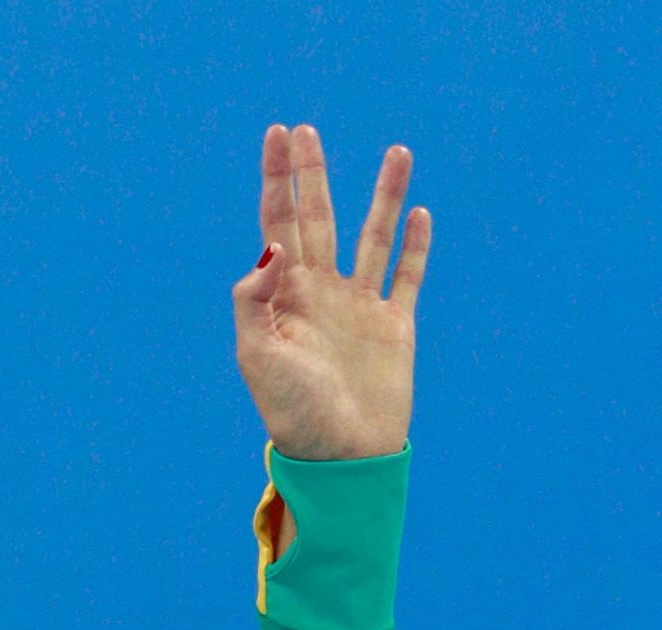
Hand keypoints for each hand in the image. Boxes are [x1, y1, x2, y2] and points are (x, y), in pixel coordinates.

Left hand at [232, 124, 430, 461]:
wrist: (340, 453)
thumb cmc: (292, 411)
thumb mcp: (258, 357)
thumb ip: (255, 301)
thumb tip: (271, 248)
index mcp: (285, 298)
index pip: (276, 225)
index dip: (274, 181)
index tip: (276, 136)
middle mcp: (321, 294)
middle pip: (316, 219)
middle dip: (311, 175)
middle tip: (305, 129)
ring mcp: (359, 307)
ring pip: (372, 237)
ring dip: (383, 196)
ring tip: (396, 152)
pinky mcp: (395, 327)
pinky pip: (406, 277)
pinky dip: (415, 246)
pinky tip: (419, 212)